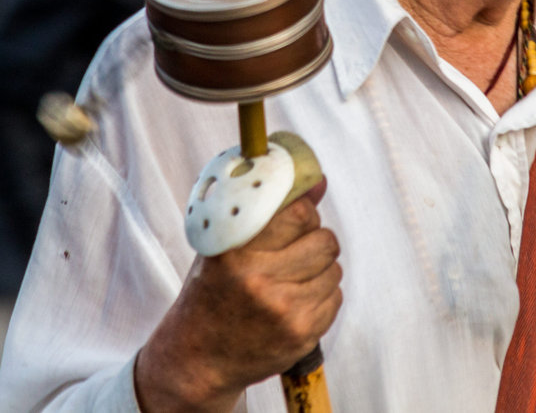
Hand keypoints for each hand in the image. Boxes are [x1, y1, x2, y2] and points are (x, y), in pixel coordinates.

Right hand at [135, 182, 341, 411]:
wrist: (197, 358)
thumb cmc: (214, 291)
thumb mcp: (227, 246)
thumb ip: (273, 211)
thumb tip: (319, 180)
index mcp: (236, 253)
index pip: (300, 213)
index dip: (305, 213)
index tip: (295, 221)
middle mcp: (259, 281)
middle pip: (325, 240)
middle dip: (316, 240)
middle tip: (297, 250)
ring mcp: (282, 311)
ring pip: (334, 269)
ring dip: (320, 270)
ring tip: (292, 279)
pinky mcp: (300, 334)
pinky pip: (335, 298)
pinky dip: (322, 297)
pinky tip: (295, 303)